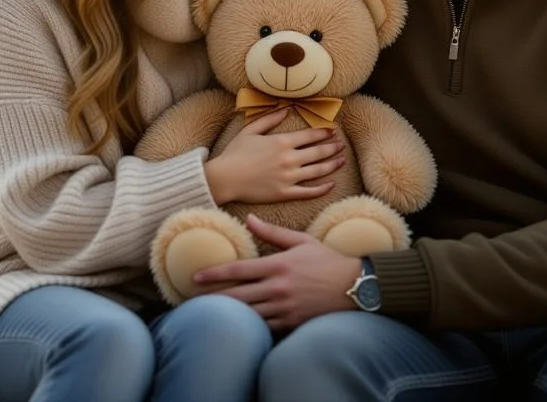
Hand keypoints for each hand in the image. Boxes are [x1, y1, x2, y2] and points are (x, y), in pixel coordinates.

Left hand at [194, 214, 361, 331]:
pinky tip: (236, 326)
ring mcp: (284, 308)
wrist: (355, 287)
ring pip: (247, 314)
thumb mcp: (301, 241)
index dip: (214, 274)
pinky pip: (264, 327)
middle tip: (192, 301)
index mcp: (278, 266)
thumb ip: (272, 233)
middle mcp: (278, 288)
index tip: (196, 277)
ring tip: (208, 314)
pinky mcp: (291, 322)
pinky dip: (249, 326)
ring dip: (227, 315)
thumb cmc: (327, 261)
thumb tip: (248, 218)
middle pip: (236, 296)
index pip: (238, 271)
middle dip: (212, 299)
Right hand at [204, 112, 344, 204]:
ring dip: (333, 165)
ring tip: (342, 160)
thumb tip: (286, 108)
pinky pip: (309, 192)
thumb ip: (270, 119)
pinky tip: (331, 184)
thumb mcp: (250, 130)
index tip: (332, 131)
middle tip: (341, 145)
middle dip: (332, 147)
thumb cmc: (234, 153)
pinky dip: (322, 188)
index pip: (310, 135)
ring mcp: (288, 177)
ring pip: (318, 171)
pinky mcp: (285, 193)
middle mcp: (289, 159)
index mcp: (282, 142)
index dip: (324, 132)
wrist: (224, 178)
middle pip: (318, 152)